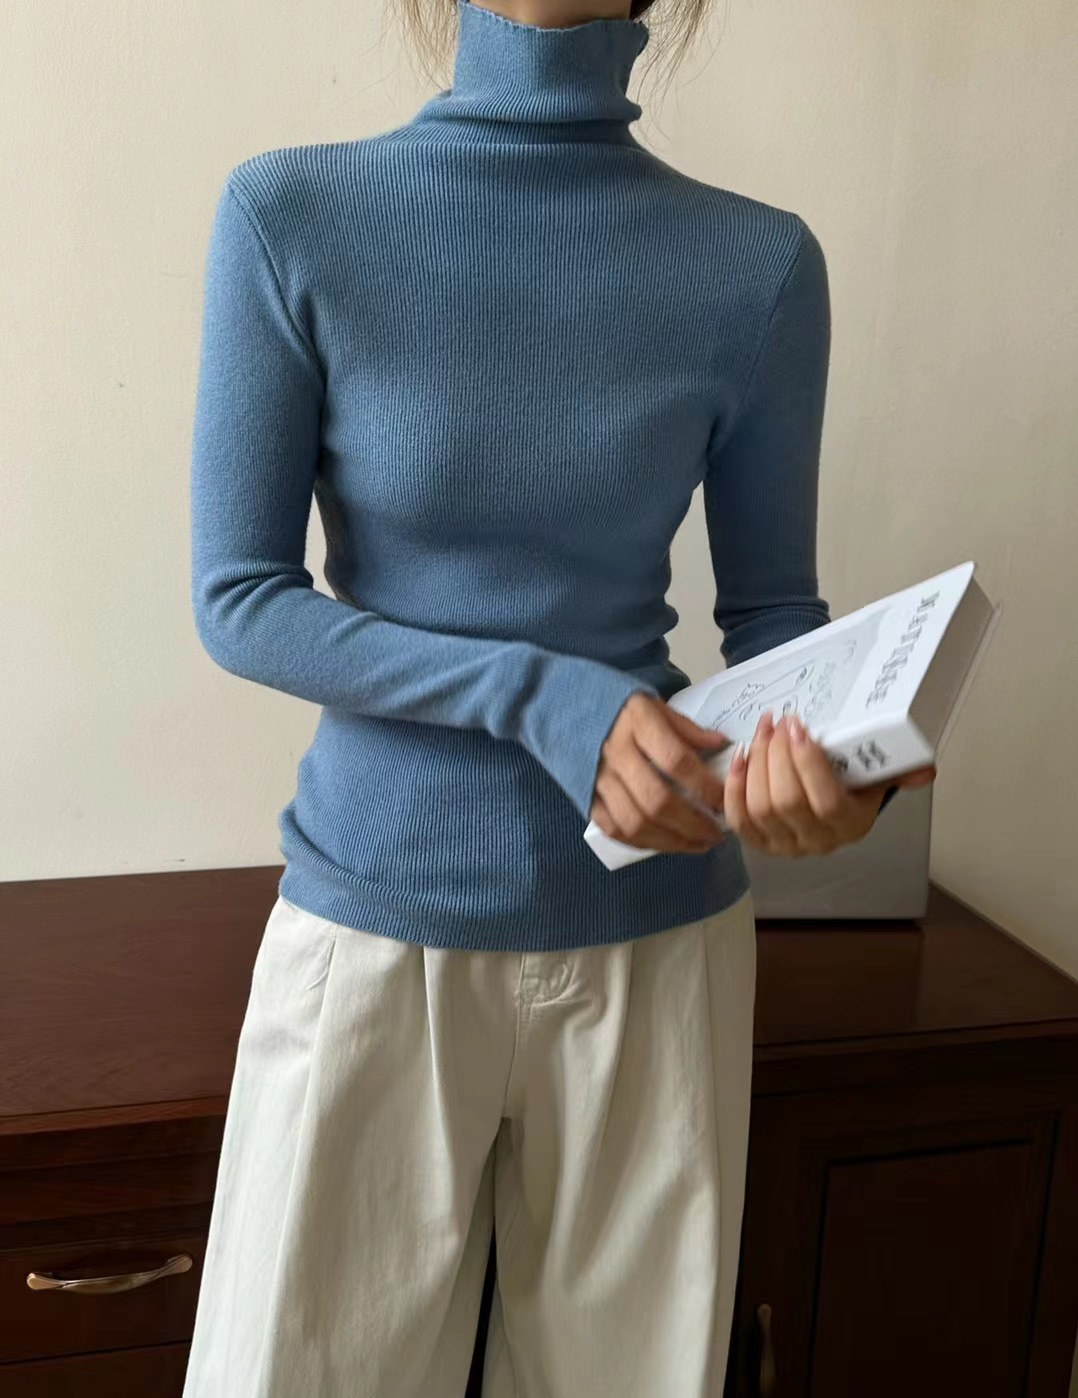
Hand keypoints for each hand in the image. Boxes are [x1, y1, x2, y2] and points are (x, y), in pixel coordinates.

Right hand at [590, 693, 731, 852]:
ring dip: (673, 840)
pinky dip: (644, 843)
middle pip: (657, 800)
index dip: (705, 786)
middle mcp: (616, 753)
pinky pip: (616, 831)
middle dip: (693, 824)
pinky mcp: (588, 798)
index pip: (677, 761)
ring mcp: (598, 779)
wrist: (572, 713)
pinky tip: (668, 843)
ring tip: (698, 843)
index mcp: (638, 723)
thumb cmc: (624, 712)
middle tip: (716, 833)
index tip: (725, 801)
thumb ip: (689, 729)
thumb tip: (722, 746)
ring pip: (637, 823)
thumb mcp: (658, 707)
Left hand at [723, 710, 936, 856]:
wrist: (833, 810)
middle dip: (776, 756)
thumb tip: (925, 770)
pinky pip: (739, 820)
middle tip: (778, 723)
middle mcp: (817, 841)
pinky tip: (741, 758)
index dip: (807, 764)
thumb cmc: (852, 787)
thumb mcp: (879, 775)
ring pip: (760, 807)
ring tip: (762, 732)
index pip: (825, 801)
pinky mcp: (759, 843)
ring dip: (756, 763)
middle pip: (786, 802)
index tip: (799, 728)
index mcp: (850, 824)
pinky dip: (734, 787)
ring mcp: (785, 846)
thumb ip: (901, 769)